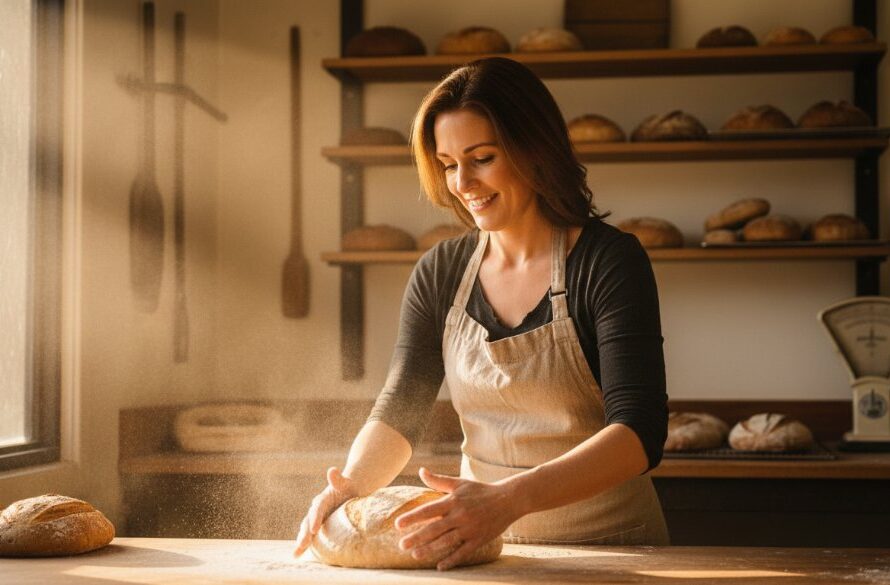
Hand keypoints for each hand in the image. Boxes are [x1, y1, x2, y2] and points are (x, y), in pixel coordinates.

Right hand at [293, 467, 356, 557]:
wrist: (350, 491)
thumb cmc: (350, 487)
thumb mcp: (346, 482)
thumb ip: (338, 479)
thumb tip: (331, 470)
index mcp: (323, 499)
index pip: (317, 508)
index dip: (315, 518)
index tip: (313, 529)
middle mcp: (316, 510)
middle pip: (308, 521)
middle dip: (304, 534)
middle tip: (301, 546)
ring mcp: (317, 519)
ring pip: (307, 530)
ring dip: (302, 541)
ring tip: (296, 553)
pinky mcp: (319, 526)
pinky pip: (311, 536)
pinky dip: (306, 545)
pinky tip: (300, 555)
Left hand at [395, 467, 520, 570]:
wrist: (508, 499)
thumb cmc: (480, 490)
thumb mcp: (459, 483)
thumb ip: (438, 480)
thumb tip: (421, 471)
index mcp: (453, 501)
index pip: (428, 510)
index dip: (412, 517)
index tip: (398, 524)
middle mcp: (459, 516)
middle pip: (434, 529)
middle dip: (416, 538)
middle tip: (402, 546)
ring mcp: (469, 529)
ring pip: (446, 542)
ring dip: (430, 549)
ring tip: (415, 555)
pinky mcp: (479, 539)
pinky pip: (463, 552)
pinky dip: (452, 560)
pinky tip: (440, 566)